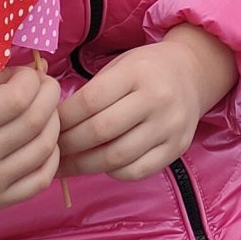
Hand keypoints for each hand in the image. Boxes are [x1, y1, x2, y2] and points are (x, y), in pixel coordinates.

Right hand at [0, 66, 61, 218]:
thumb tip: (29, 74)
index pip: (17, 98)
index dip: (31, 79)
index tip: (27, 73)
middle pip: (35, 122)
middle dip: (50, 95)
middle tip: (44, 86)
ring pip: (43, 150)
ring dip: (54, 123)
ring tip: (44, 110)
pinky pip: (40, 181)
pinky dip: (51, 157)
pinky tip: (42, 142)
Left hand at [57, 26, 238, 181]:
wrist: (193, 73)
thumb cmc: (145, 70)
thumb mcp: (119, 66)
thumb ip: (92, 93)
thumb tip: (53, 126)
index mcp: (137, 72)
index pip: (90, 101)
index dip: (63, 119)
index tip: (48, 127)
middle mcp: (157, 99)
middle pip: (100, 132)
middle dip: (68, 145)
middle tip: (50, 152)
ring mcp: (169, 126)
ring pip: (116, 157)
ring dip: (83, 166)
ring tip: (66, 166)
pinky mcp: (177, 148)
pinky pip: (136, 171)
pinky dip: (112, 173)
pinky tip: (99, 166)